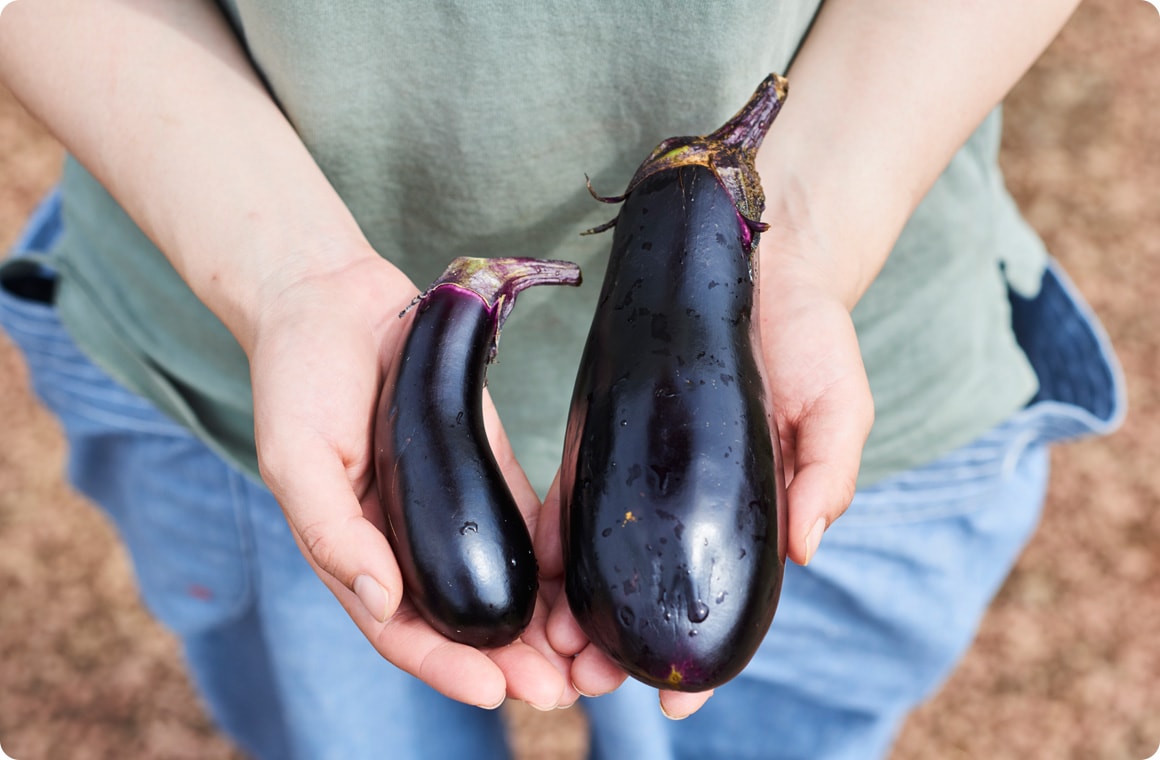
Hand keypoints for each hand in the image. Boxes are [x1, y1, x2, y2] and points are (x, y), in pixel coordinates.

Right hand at [247, 252, 575, 710]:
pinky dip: (552, 561)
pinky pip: (523, 524)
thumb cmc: (300, 378)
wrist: (334, 301)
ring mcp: (448, 507)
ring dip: (541, 626)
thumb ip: (332, 532)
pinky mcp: (485, 466)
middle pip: (462, 620)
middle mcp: (405, 542)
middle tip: (563, 690)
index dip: (447, 667)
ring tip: (586, 657)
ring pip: (500, 584)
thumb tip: (382, 601)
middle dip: (511, 661)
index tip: (497, 693)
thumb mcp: (295, 457)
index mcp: (354, 551)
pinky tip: (581, 585)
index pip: (402, 630)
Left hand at [536, 219, 872, 718]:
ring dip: (578, 607)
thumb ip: (829, 470)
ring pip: (605, 558)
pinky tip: (533, 572)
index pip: (725, 600)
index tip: (675, 707)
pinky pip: (573, 496)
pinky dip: (552, 539)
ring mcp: (644, 471)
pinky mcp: (605, 432)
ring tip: (552, 643)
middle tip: (587, 679)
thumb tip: (807, 550)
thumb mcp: (837, 402)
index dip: (703, 658)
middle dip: (620, 644)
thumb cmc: (810, 335)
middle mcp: (689, 503)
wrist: (755, 260)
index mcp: (749, 512)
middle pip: (652, 592)